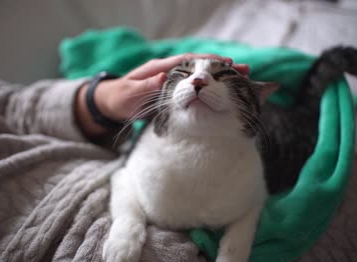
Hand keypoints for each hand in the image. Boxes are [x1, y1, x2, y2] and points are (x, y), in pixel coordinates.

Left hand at [76, 53, 248, 136]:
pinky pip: (195, 91)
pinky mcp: (174, 95)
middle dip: (222, 69)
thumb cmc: (119, 98)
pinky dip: (211, 92)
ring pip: (201, 79)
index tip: (226, 63)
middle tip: (246, 71)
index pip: (187, 61)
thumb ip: (145, 86)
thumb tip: (163, 77)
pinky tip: (225, 97)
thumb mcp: (129, 93)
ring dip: (220, 81)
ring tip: (244, 82)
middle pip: (200, 68)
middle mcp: (169, 72)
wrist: (111, 106)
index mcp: (160, 68)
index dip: (207, 61)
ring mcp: (173, 83)